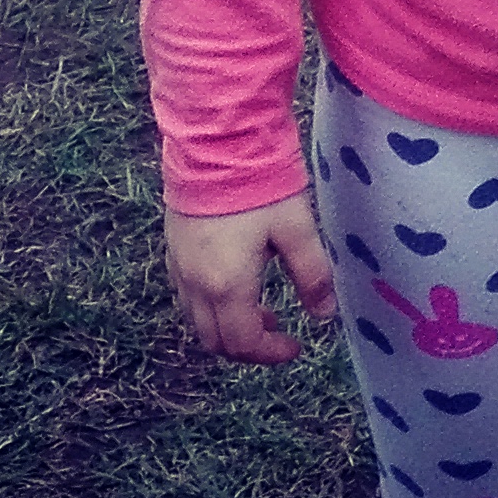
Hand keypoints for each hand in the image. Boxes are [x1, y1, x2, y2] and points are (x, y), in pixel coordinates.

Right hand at [166, 194, 336, 363]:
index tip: (296, 346)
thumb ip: (312, 275)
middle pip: (214, 340)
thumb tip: (325, 315)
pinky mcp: (172, 248)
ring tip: (262, 308)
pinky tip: (236, 282)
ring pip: (198, 320)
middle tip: (278, 331)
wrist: (215, 144)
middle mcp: (195, 284)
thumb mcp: (297, 229)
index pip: (242, 343)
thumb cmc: (260, 186)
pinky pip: (188, 295)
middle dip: (247, 346)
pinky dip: (212, 305)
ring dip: (228, 326)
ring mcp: (178, 267)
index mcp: (227, 286)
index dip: (270, 353)